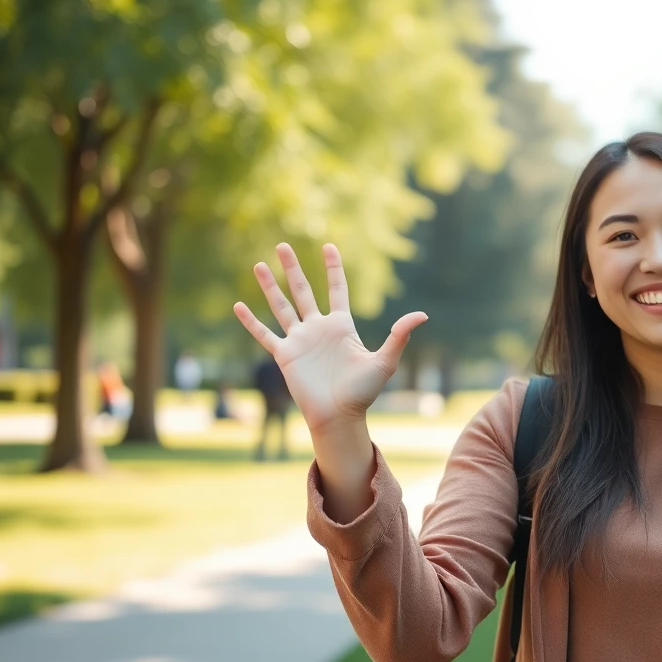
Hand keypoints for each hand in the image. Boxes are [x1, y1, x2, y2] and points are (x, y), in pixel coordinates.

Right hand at [233, 242, 426, 433]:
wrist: (339, 416)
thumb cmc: (363, 392)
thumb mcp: (384, 361)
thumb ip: (399, 335)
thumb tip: (423, 314)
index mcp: (341, 326)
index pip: (336, 289)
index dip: (333, 269)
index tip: (328, 246)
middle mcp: (318, 329)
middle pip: (303, 291)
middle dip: (293, 268)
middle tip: (283, 245)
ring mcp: (300, 340)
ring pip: (281, 307)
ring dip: (270, 286)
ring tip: (258, 264)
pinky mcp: (285, 355)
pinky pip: (265, 335)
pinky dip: (251, 322)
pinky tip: (238, 306)